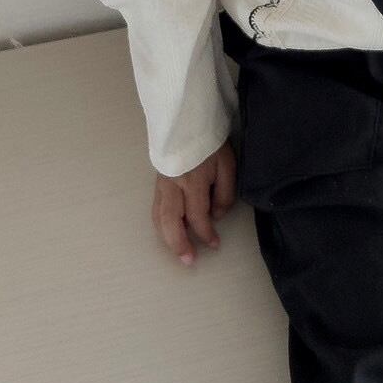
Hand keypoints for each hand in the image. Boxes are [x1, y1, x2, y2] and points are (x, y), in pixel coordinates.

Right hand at [152, 139, 236, 266]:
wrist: (188, 122)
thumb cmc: (210, 145)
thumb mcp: (227, 165)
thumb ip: (224, 193)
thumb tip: (215, 216)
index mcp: (193, 180)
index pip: (197, 215)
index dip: (206, 233)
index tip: (214, 244)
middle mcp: (173, 185)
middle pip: (170, 221)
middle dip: (179, 244)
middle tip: (188, 260)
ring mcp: (162, 184)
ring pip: (158, 217)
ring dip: (167, 238)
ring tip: (177, 252)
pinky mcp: (157, 183)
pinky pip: (155, 209)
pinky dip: (160, 225)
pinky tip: (168, 233)